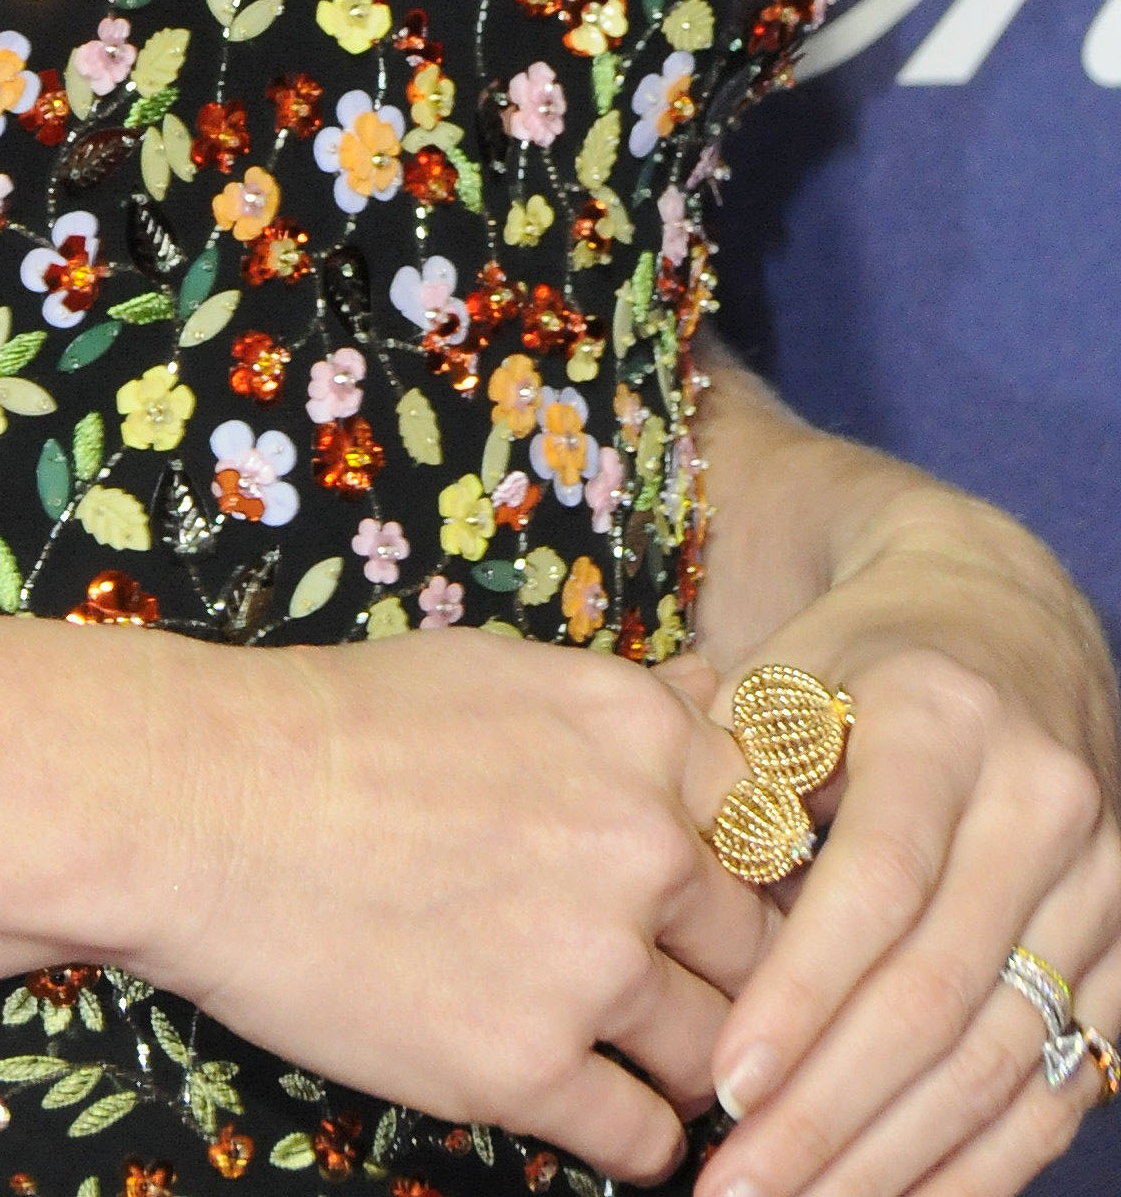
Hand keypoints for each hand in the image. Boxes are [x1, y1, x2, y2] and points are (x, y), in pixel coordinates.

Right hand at [170, 630, 778, 1177]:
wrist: (204, 802)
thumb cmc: (338, 723)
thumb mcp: (500, 669)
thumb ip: (624, 705)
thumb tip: (713, 698)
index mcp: (641, 734)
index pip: (778, 828)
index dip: (759, 876)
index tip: (732, 906)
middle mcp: (642, 846)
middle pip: (765, 949)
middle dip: (734, 981)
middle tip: (698, 999)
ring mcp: (590, 964)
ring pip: (713, 1052)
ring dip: (688, 1065)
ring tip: (647, 1064)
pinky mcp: (526, 1068)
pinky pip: (643, 1139)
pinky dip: (635, 1140)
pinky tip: (597, 1116)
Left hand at [690, 607, 1120, 1196]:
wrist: (1002, 620)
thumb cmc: (858, 660)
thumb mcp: (784, 679)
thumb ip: (735, 793)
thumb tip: (681, 935)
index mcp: (946, 723)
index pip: (878, 885)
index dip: (804, 993)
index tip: (727, 1080)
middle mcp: (1044, 804)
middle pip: (941, 992)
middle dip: (834, 1108)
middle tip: (738, 1184)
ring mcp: (1103, 887)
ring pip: (1003, 1057)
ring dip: (897, 1158)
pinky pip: (1061, 1087)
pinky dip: (982, 1164)